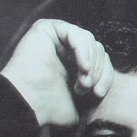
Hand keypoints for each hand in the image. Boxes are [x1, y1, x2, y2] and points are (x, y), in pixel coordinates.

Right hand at [0, 19, 114, 125]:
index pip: (102, 61)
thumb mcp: (85, 98)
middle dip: (97, 71)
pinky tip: (82, 67)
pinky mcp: (46, 28)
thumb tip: (107, 80)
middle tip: (85, 88)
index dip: (105, 76)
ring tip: (82, 82)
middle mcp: (65, 48)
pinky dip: (83, 50)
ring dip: (90, 64)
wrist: (29, 106)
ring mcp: (56, 37)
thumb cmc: (52, 107)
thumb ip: (98, 83)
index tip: (98, 94)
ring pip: (90, 41)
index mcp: (74, 63)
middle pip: (98, 50)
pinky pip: (76, 33)